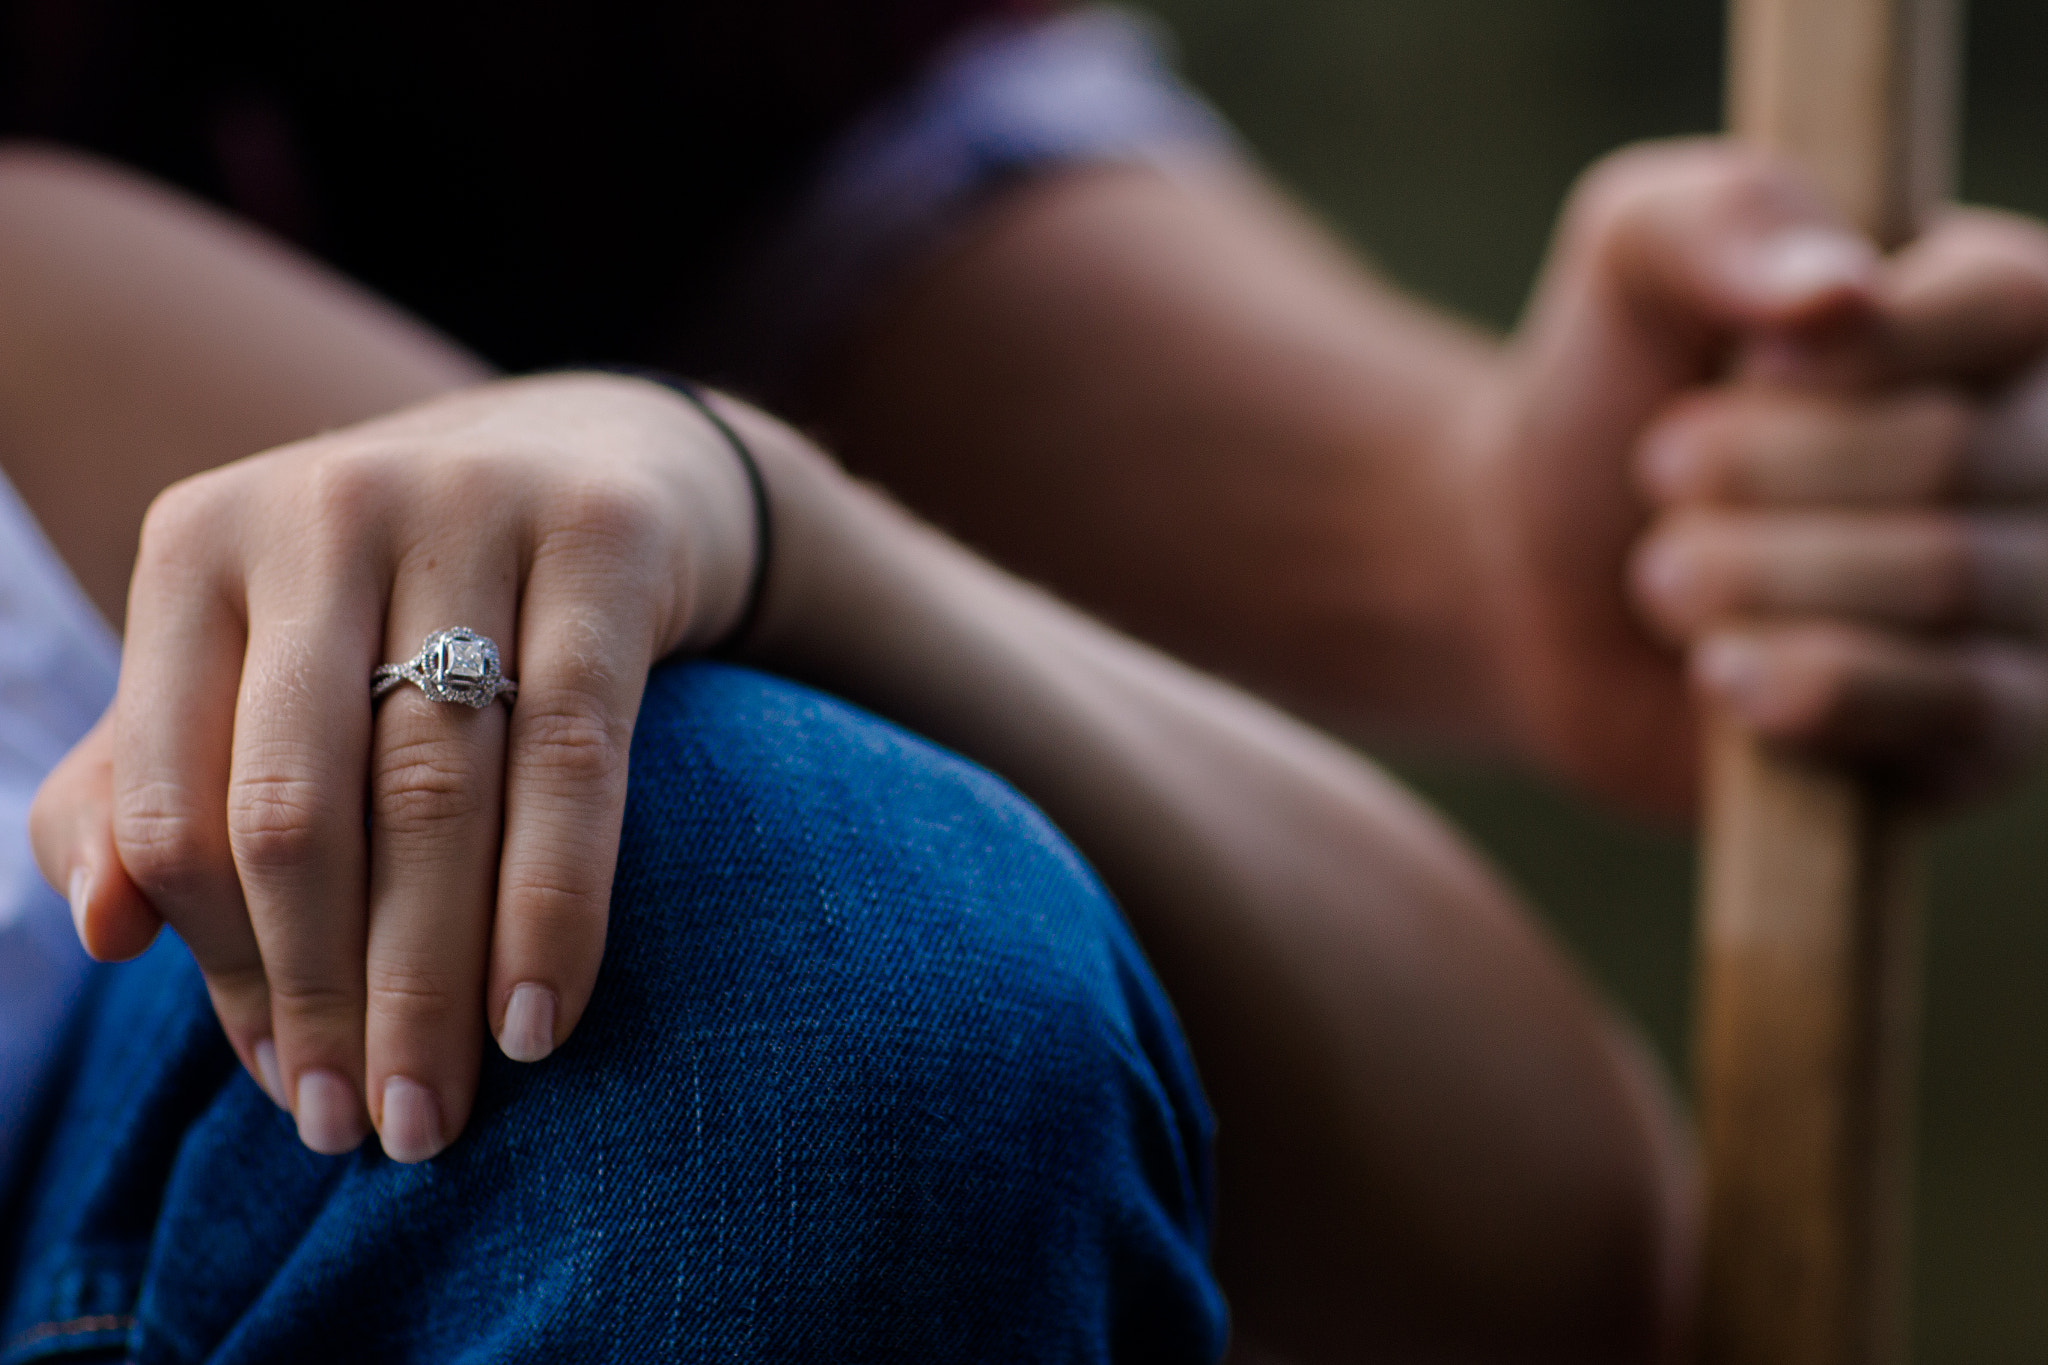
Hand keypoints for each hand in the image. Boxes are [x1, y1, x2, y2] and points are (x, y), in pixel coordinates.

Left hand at [29, 373, 756, 1159]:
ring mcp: (469, 506)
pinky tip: (540, 1018)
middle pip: (300, 809)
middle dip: (326, 999)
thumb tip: (99, 935)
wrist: (599, 465)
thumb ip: (150, 795)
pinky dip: (554, 905)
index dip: (221, 970)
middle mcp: (323, 506)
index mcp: (199, 543)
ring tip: (441, 1112)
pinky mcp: (605, 536)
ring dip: (434, 983)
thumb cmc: (404, 608)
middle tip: (366, 1132)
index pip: (180, 802)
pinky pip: (577, 754)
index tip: (280, 1087)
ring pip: (438, 792)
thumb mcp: (261, 675)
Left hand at [1470, 140, 2047, 811]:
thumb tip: (1841, 294)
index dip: (1845, 355)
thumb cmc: (1613, 394)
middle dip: (1753, 470)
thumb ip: (1724, 220)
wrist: (1538, 583)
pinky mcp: (1989, 734)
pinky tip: (1720, 673)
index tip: (1738, 367)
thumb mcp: (1630, 256)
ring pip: (1943, 581)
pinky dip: (1807, 688)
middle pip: (1951, 454)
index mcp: (2002, 312)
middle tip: (1660, 473)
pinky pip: (1954, 712)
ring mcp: (2036, 602)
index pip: (2006, 306)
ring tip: (1665, 573)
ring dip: (1750, 576)